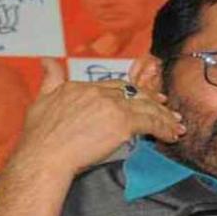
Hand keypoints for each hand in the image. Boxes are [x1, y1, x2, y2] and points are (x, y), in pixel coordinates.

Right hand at [12, 58, 185, 175]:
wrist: (44, 156)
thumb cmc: (40, 137)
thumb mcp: (41, 99)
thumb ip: (50, 79)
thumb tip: (47, 59)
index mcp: (82, 86)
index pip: (116, 86)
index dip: (133, 92)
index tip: (146, 97)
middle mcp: (99, 92)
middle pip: (135, 93)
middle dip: (154, 101)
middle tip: (168, 109)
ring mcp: (113, 106)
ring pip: (146, 107)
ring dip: (164, 117)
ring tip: (176, 126)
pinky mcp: (123, 123)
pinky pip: (151, 123)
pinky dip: (164, 128)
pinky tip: (171, 135)